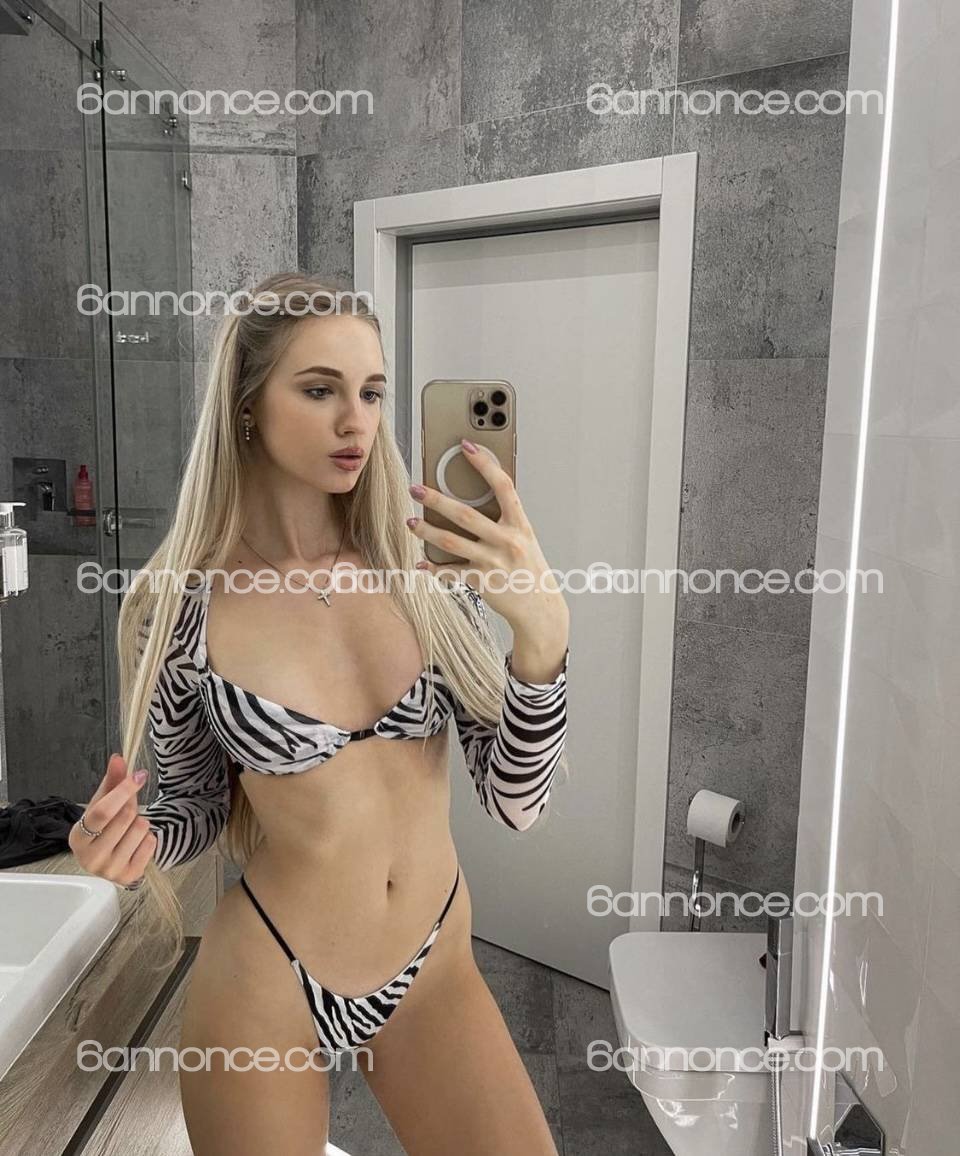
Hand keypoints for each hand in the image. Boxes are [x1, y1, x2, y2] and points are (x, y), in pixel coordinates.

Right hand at [68, 753, 156, 887]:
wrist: (107, 858)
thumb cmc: (103, 828)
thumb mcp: (102, 804)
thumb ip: (111, 781)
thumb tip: (119, 758)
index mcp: (78, 838)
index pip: (102, 811)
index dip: (122, 790)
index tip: (139, 775)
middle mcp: (90, 858)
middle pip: (125, 818)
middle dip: (131, 806)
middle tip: (128, 807)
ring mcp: (110, 870)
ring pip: (141, 828)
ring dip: (140, 822)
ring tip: (129, 829)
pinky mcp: (129, 876)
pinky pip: (151, 843)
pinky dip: (148, 838)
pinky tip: (135, 843)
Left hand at [406, 438, 567, 635]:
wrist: (540, 607)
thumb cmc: (529, 568)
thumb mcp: (524, 538)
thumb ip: (504, 520)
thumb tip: (473, 500)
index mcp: (520, 524)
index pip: (503, 486)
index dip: (484, 464)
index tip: (466, 446)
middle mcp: (507, 540)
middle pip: (465, 514)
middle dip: (436, 500)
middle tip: (416, 489)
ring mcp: (494, 561)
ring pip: (451, 541)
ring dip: (427, 531)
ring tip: (412, 523)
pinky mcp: (482, 581)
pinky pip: (451, 572)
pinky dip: (433, 567)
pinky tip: (420, 563)